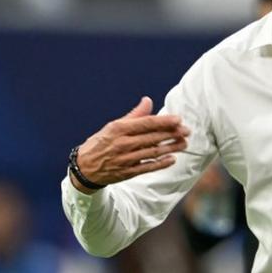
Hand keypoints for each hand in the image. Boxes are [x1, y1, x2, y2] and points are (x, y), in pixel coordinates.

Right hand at [71, 97, 189, 192]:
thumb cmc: (101, 142)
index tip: (179, 119)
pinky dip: (161, 163)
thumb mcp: (113, 126)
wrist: (84, 168)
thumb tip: (148, 100)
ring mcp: (125, 159)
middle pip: (152, 137)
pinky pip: (147, 167)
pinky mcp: (127, 172)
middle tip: (187, 131)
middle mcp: (123, 143)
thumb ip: (134, 115)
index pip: (146, 123)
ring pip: (153, 152)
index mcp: (119, 129)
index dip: (164, 121)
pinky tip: (173, 159)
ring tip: (184, 143)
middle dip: (172, 133)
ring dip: (171, 148)